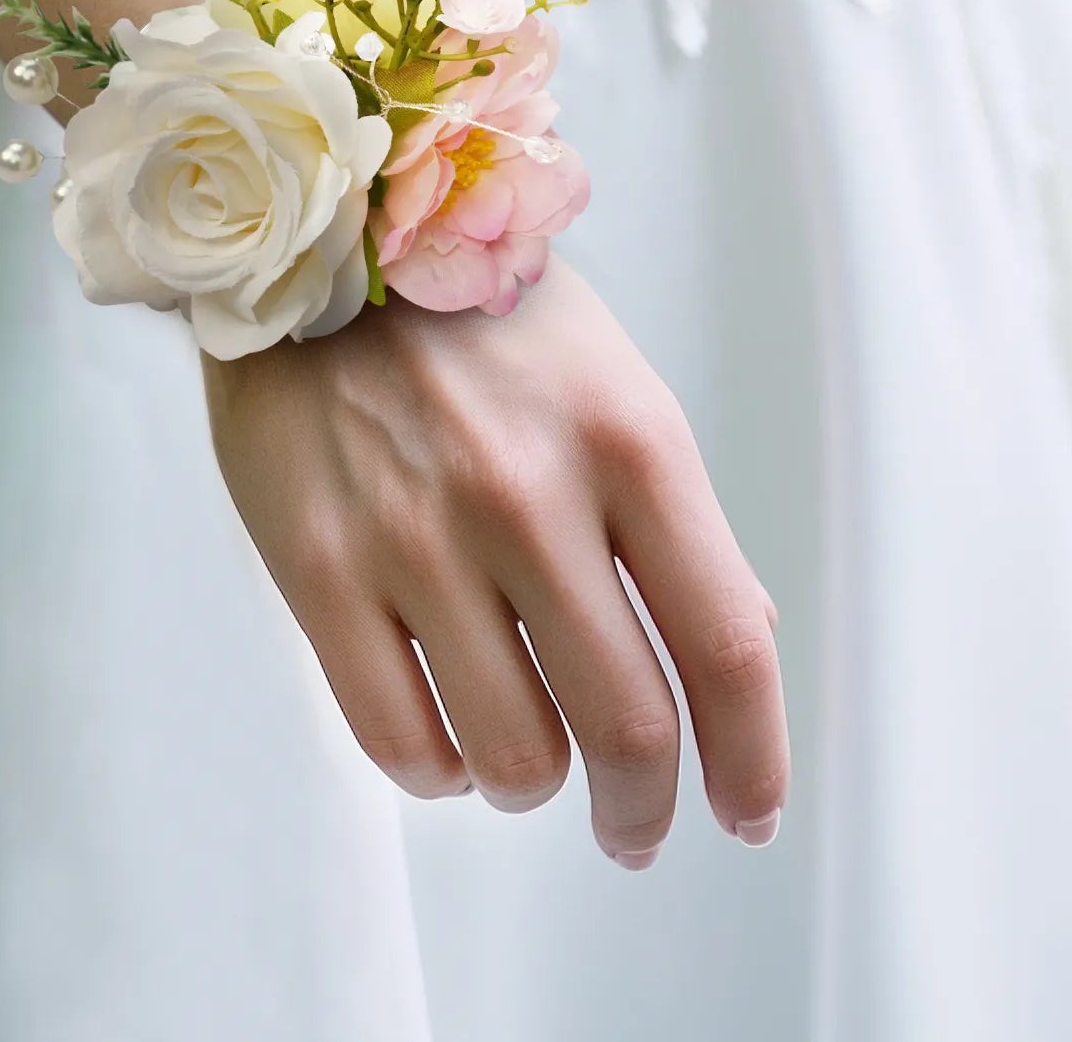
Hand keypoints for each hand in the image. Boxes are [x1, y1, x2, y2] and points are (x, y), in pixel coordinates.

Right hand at [202, 257, 788, 866]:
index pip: (726, 643)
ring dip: (534, 784)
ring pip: (511, 753)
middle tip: (634, 827)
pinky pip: (396, 737)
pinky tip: (445, 738)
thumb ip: (672, 516)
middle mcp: (530, 491)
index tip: (745, 814)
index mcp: (628, 440)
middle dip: (644, 809)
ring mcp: (416, 531)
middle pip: (626, 724)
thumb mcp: (610, 382)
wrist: (320, 244)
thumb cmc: (483, 319)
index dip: (753, 759)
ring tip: (526, 758)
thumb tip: (738, 643)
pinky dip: (438, 770)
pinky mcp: (318, 564)